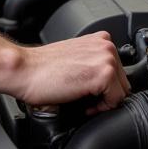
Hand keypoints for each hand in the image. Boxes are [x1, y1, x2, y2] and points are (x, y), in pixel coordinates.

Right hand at [13, 31, 129, 111]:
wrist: (25, 70)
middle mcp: (106, 46)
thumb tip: (103, 84)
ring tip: (84, 102)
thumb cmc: (41, 68)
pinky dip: (101, 108)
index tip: (91, 93)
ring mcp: (106, 59)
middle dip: (106, 94)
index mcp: (99, 40)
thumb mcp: (74, 57)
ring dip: (104, 101)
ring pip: (121, 92)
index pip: (118, 71)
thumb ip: (92, 63)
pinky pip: (116, 101)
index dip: (105, 87)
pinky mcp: (103, 75)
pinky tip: (83, 104)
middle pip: (122, 82)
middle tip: (86, 100)